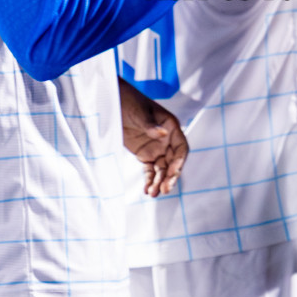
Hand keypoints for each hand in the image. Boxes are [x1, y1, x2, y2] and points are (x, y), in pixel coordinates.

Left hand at [119, 78, 187, 196]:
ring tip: (153, 193)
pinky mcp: (144, 154)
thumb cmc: (130, 102)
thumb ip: (151, 126)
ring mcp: (156, 148)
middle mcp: (167, 140)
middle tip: (164, 190)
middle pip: (173, 162)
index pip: (181, 148)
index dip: (179, 162)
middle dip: (169, 177)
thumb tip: (164, 134)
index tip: (173, 173)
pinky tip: (146, 191)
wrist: (114, 103)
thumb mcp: (140, 113)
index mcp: (171, 127)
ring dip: (159, 182)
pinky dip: (149, 180)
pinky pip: (149, 170)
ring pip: (162, 169)